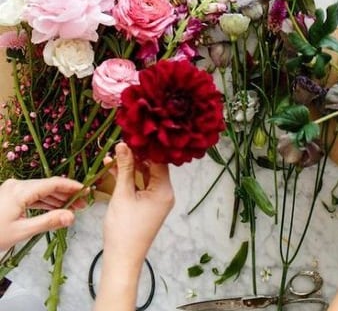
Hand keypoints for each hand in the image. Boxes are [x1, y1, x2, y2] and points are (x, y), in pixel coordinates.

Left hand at [0, 176, 86, 249]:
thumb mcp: (22, 232)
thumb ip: (48, 222)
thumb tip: (71, 217)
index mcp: (20, 190)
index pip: (52, 184)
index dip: (71, 186)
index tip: (86, 190)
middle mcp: (17, 185)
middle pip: (47, 186)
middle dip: (66, 194)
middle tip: (82, 204)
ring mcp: (13, 188)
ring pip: (40, 191)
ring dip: (56, 199)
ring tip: (72, 208)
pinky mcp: (10, 194)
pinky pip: (31, 195)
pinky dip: (43, 202)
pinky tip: (55, 208)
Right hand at [102, 143, 174, 268]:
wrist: (122, 260)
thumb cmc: (123, 230)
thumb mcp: (122, 194)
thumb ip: (124, 168)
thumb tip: (123, 144)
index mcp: (165, 190)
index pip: (159, 160)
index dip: (145, 147)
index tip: (132, 134)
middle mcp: (166, 193)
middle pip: (153, 166)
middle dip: (136, 155)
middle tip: (120, 142)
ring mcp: (158, 199)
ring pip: (145, 175)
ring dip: (130, 166)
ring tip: (113, 154)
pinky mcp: (149, 205)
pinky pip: (142, 185)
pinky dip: (130, 178)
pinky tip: (114, 168)